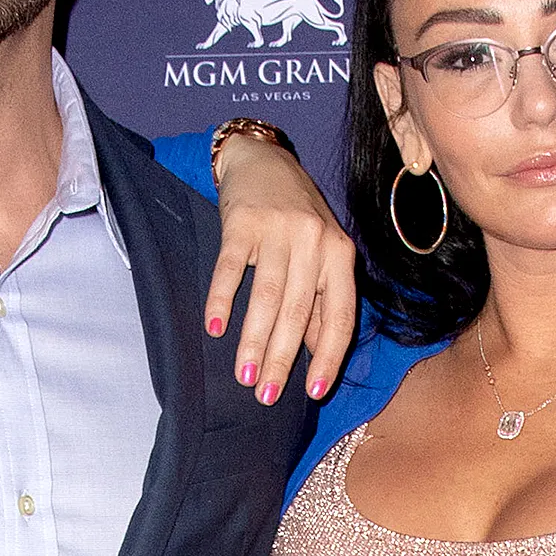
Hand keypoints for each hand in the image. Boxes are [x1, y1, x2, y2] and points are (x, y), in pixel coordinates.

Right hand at [206, 137, 355, 404]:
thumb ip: (322, 299)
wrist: (264, 160)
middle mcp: (315, 242)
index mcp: (340, 255)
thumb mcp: (320, 253)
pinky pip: (231, 269)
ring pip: (268, 298)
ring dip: (253, 342)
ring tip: (243, 376)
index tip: (313, 394)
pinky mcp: (243, 222)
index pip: (340, 317)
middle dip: (282, 360)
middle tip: (265, 395)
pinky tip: (215, 328)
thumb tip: (317, 353)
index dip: (328, 358)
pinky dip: (222, 301)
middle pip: (299, 313)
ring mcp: (279, 230)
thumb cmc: (295, 217)